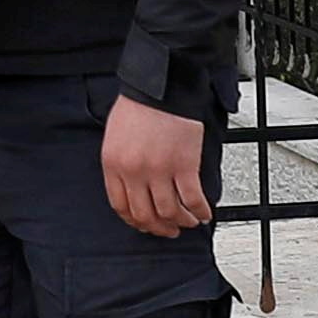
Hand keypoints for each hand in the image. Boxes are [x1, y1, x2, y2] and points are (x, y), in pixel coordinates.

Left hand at [101, 96, 213, 235]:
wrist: (162, 86)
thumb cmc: (139, 105)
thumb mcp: (115, 136)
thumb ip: (120, 164)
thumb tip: (131, 188)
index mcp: (113, 164)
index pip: (121, 206)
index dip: (134, 221)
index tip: (144, 225)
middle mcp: (134, 172)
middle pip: (145, 214)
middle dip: (159, 228)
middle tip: (169, 230)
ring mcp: (159, 171)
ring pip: (170, 212)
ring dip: (181, 222)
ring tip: (188, 222)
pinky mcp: (184, 166)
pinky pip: (192, 199)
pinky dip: (200, 211)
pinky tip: (204, 213)